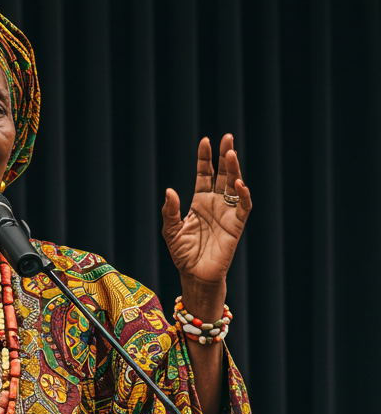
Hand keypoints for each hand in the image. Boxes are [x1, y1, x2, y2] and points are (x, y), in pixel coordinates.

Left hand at [162, 134, 250, 305]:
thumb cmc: (183, 255)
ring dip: (234, 169)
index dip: (205, 158)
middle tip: (226, 138)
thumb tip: (169, 190)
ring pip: (234, 185)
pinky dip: (243, 194)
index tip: (205, 141)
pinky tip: (238, 184)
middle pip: (223, 174)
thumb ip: (170, 211)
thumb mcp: (171, 230)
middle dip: (224, 155)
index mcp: (199, 201)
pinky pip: (243, 206)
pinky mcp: (236, 224)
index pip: (205, 174)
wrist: (195, 275)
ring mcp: (227, 212)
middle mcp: (215, 203)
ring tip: (231, 153)